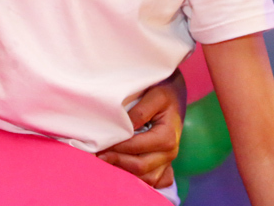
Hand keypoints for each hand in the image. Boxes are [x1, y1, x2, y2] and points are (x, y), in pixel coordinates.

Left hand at [97, 71, 185, 188]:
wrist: (176, 94)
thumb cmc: (164, 93)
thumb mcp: (155, 95)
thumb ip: (140, 112)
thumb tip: (124, 128)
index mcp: (167, 136)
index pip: (137, 147)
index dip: (117, 147)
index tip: (99, 144)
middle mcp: (170, 152)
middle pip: (140, 167)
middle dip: (117, 162)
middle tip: (97, 155)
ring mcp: (168, 161)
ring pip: (146, 178)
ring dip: (125, 173)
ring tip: (107, 162)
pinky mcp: (165, 165)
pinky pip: (154, 181)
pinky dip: (139, 180)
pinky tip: (124, 171)